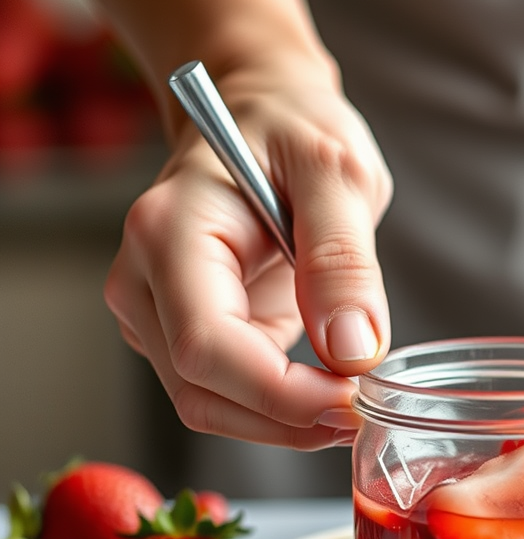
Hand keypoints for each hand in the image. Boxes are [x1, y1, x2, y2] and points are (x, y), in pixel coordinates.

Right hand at [104, 64, 391, 447]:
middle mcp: (143, 278)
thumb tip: (352, 350)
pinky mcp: (183, 329)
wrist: (262, 116)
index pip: (207, 347)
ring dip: (284, 422)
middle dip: (287, 420)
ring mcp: (156, 311)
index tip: (353, 398)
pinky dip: (279, 405)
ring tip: (353, 397)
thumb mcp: (337, 174)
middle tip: (364, 412)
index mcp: (169, 231)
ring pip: (209, 405)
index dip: (281, 394)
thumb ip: (343, 260)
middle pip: (201, 391)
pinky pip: (225, 393)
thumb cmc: (292, 128)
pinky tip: (326, 385)